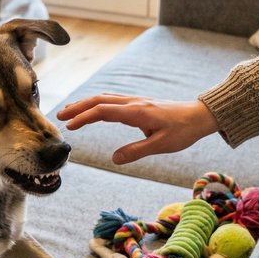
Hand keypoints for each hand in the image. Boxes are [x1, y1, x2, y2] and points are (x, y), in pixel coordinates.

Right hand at [57, 93, 218, 163]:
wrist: (199, 115)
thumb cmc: (183, 131)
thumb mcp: (161, 145)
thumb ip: (136, 151)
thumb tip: (114, 159)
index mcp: (137, 112)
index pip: (103, 111)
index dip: (84, 117)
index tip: (69, 126)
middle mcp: (133, 103)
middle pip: (99, 100)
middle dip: (78, 107)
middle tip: (59, 116)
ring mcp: (135, 101)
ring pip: (104, 98)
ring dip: (85, 104)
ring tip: (69, 112)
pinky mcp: (138, 104)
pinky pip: (112, 100)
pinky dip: (96, 103)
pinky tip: (91, 110)